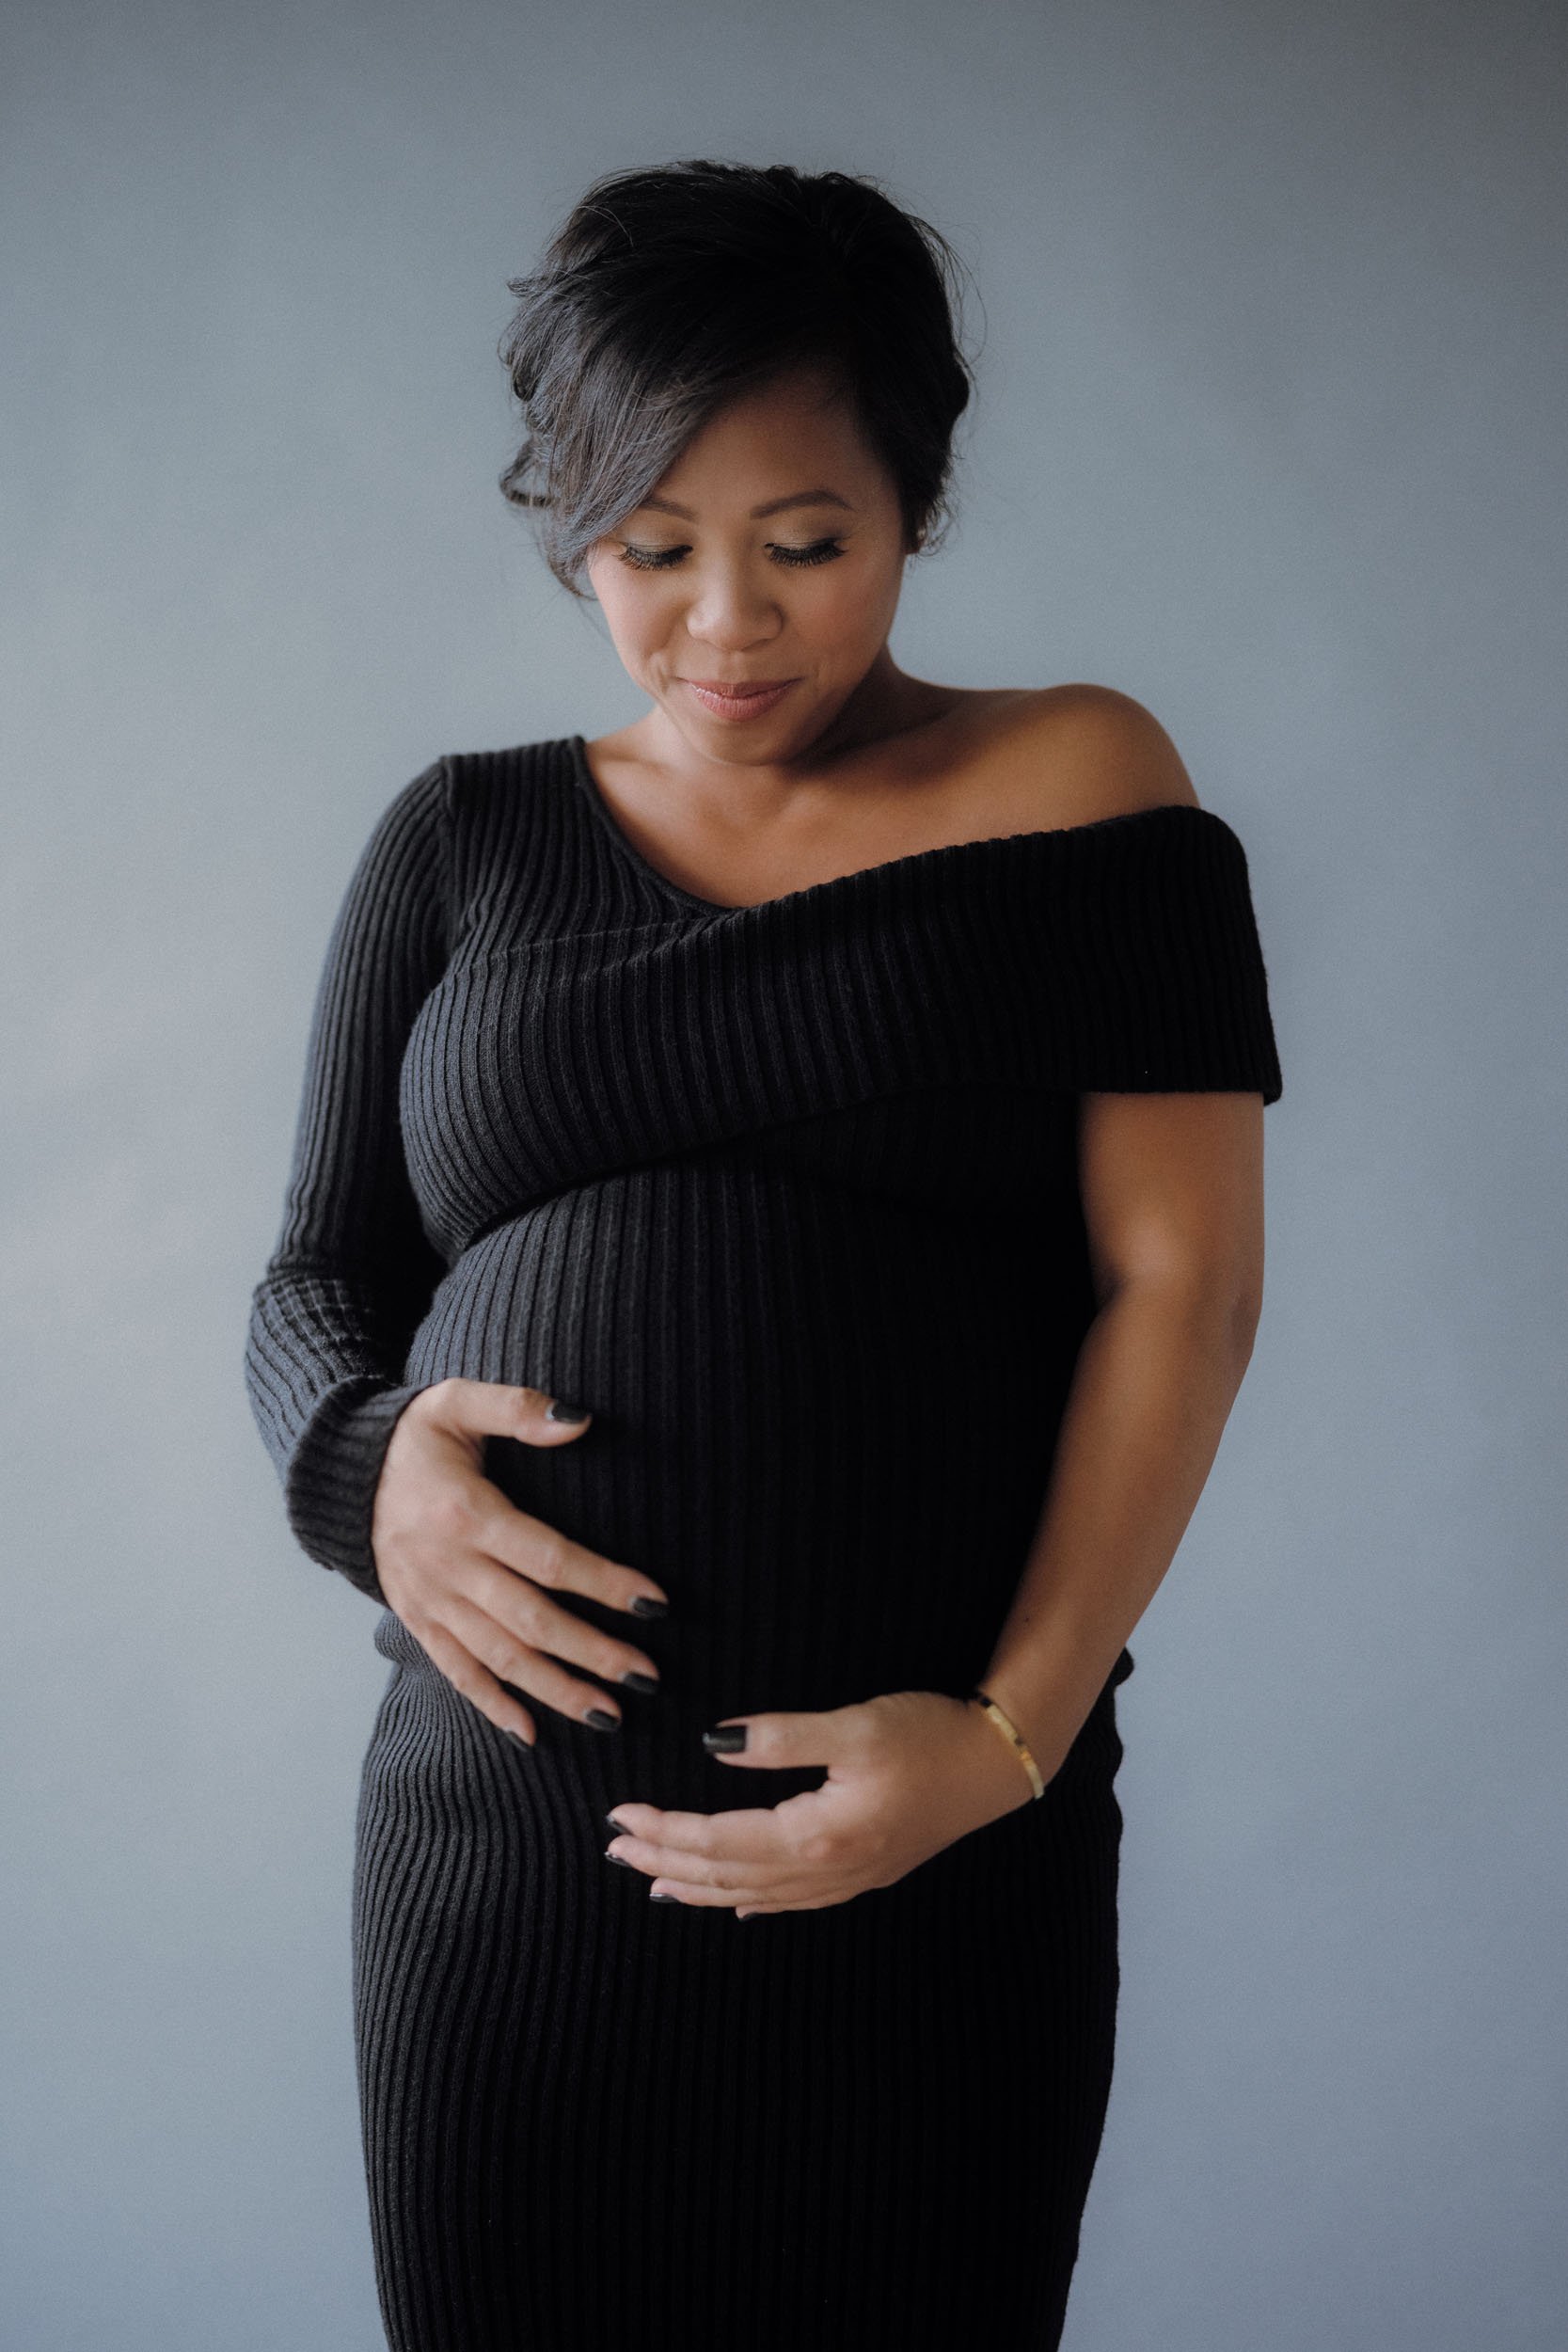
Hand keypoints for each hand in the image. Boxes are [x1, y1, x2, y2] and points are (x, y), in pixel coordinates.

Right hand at [370, 1378, 669, 1745]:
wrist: (341, 1474)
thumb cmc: (415, 1437)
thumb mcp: (457, 1402)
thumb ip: (517, 1409)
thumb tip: (579, 1421)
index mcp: (467, 1515)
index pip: (548, 1559)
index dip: (604, 1582)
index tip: (655, 1603)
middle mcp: (448, 1568)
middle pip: (531, 1621)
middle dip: (592, 1652)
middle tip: (647, 1675)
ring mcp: (431, 1602)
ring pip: (499, 1657)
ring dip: (555, 1690)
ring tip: (609, 1715)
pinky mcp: (418, 1621)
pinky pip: (457, 1671)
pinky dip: (492, 1705)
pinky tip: (532, 1733)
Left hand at [604, 1688, 1045, 1915]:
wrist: (998, 1764)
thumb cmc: (929, 1734)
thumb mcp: (854, 1725)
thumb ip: (781, 1736)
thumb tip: (713, 1744)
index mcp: (816, 1834)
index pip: (717, 1841)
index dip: (664, 1831)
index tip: (619, 1817)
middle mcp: (826, 1870)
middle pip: (726, 1876)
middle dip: (666, 1862)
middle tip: (615, 1852)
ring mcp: (846, 1879)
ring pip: (753, 1895)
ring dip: (699, 1887)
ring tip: (654, 1881)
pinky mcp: (864, 1873)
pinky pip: (791, 1900)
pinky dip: (750, 1899)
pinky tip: (735, 1901)